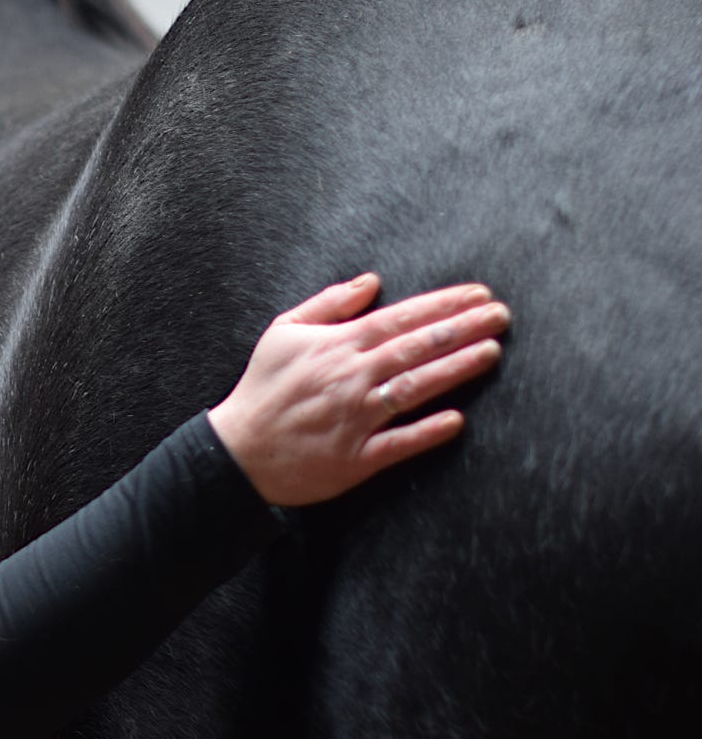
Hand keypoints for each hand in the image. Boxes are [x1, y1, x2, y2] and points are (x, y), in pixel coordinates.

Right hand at [206, 273, 509, 506]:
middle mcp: (350, 378)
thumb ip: (328, 304)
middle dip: (462, 328)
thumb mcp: (282, 332)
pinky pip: (397, 443)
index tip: (478, 294)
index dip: (442, 305)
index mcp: (336, 346)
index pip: (399, 318)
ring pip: (413, 389)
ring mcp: (355, 418)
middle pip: (415, 348)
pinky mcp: (355, 457)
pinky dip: (426, 431)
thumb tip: (370, 281)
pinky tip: (457, 420)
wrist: (237, 450)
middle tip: (501, 315)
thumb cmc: (262, 388)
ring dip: (455, 370)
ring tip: (492, 353)